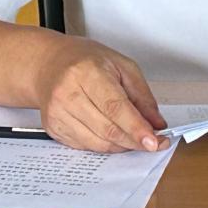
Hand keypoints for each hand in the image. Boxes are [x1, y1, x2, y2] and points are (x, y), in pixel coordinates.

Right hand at [33, 35, 167, 152]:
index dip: (136, 127)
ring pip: (97, 143)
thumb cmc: (87, 61)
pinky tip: (113, 135)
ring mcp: (57, 113)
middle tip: (154, 143)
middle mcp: (68, 94)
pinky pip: (85, 146)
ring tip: (134, 137)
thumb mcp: (123, 66)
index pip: (114, 107)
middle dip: (134, 141)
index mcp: (87, 73)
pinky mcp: (53, 128)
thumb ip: (142, 96)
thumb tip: (156, 124)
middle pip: (107, 129)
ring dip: (121, 146)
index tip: (154, 142)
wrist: (50, 63)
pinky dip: (104, 145)